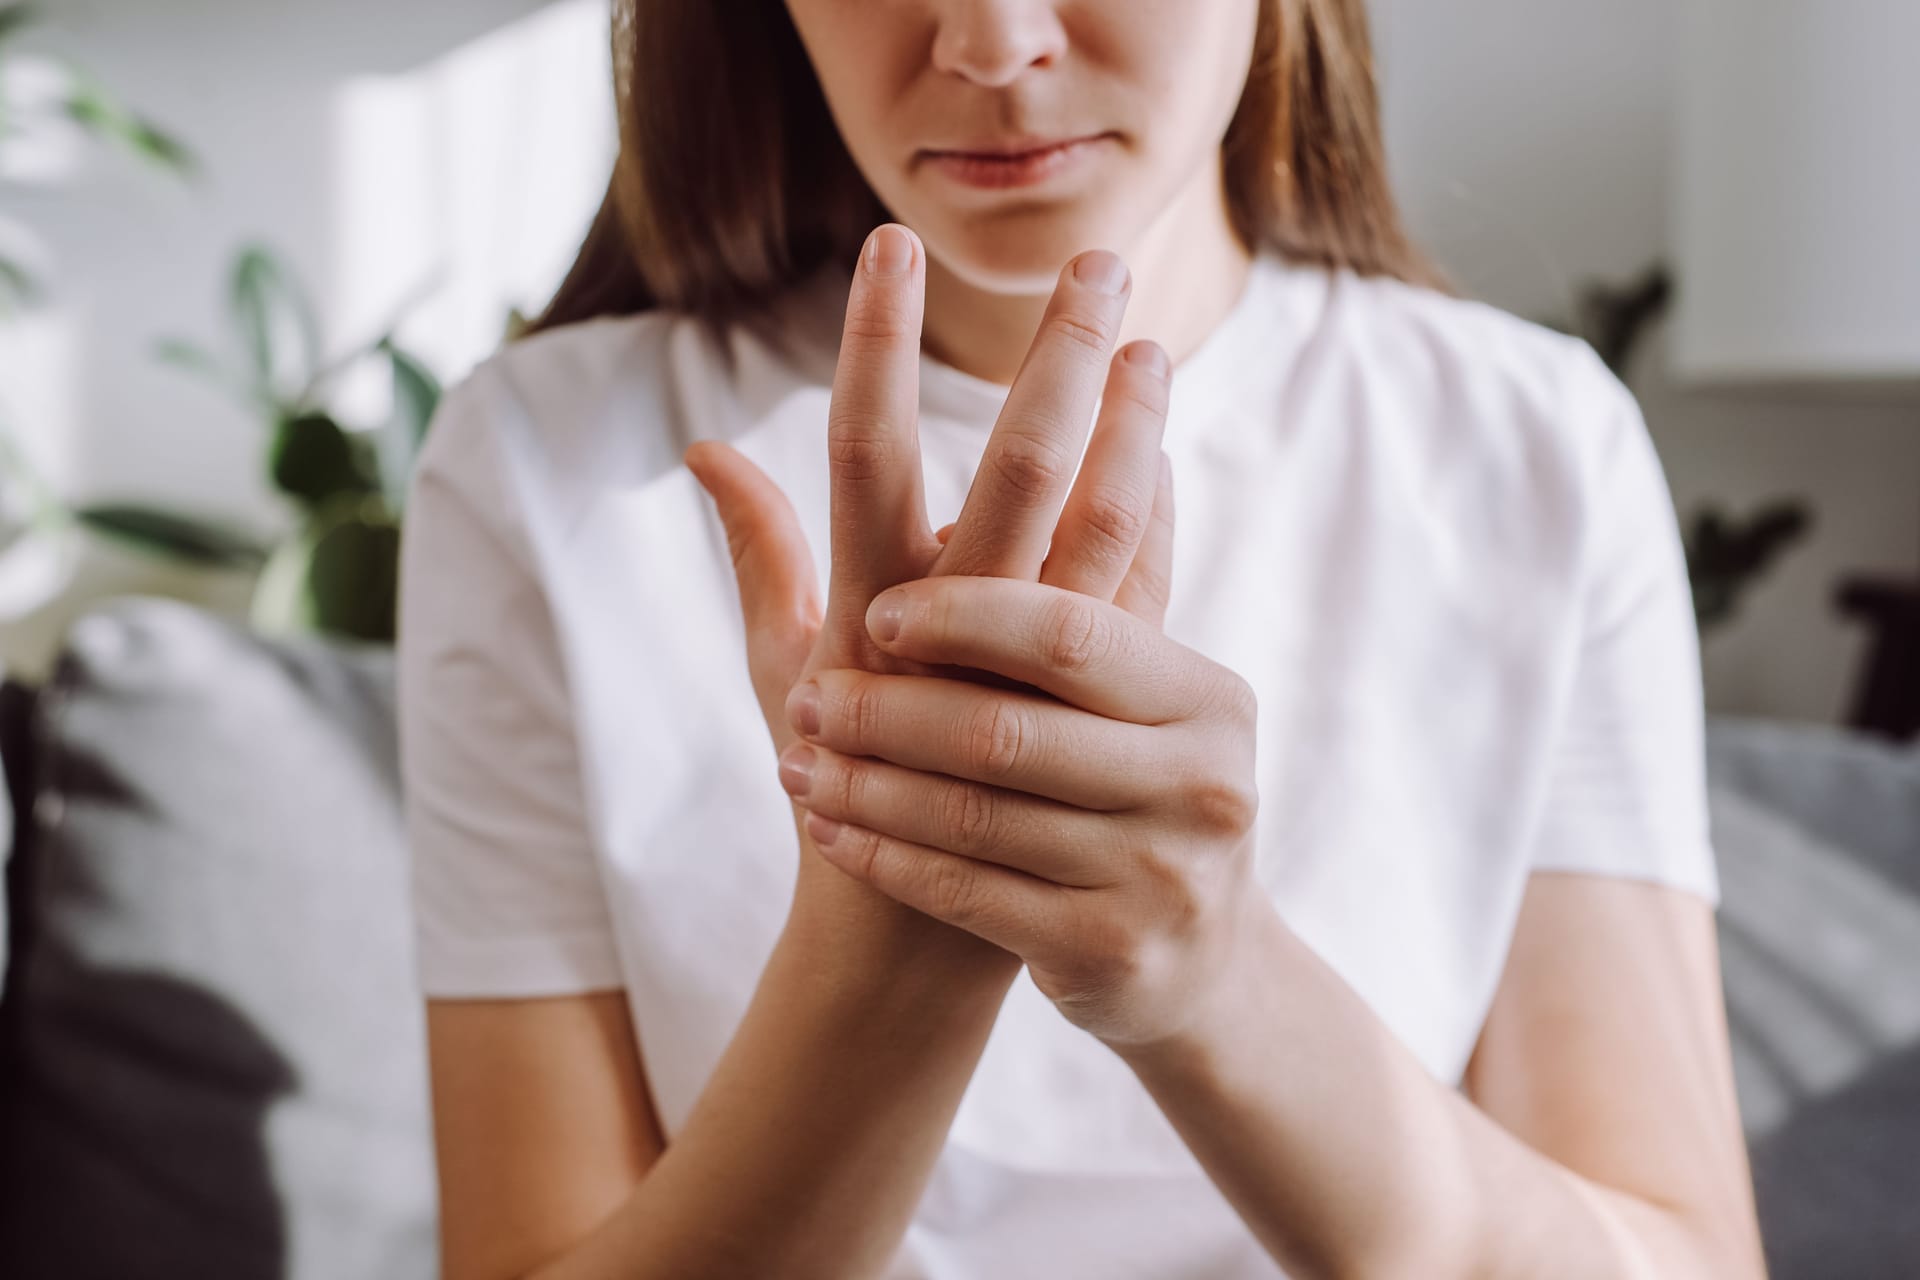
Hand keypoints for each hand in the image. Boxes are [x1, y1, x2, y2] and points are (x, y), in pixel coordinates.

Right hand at [685, 223, 1174, 944]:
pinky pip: (1132, 598)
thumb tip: (707, 446)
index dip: (874, 344)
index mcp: (862, 608)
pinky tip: (1162, 447)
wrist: (913, 931)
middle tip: (1096, 261)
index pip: (864, 448)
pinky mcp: (1090, 713)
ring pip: (1101, 528)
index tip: (891, 244)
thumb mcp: (779, 667)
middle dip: (1058, 359)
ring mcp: (1030, 674)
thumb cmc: (834, 786)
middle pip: (1016, 469)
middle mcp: (951, 633)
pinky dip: (1149, 518)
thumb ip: (758, 549)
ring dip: (1132, 426)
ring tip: (1153, 336)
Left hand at [776, 574, 1264, 1048]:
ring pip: (975, 816)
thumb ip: (1122, 542)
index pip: (1070, 634)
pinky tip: (829, 829)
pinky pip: (967, 894)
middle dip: (894, 709)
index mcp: (1198, 693)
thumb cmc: (1139, 786)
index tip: (878, 610)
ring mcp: (1159, 874)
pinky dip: (887, 855)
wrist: (1194, 960)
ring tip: (794, 754)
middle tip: (808, 694)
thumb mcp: (1142, 683)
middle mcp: (1196, 781)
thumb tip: (1138, 356)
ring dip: (870, 784)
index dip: (968, 617)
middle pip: (1009, 730)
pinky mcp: (1110, 953)